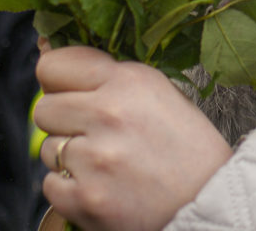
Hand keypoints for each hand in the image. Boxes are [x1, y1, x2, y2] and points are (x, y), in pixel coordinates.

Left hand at [34, 46, 232, 230]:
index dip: (57, 80)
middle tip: (93, 134)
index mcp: (128, 80)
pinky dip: (70, 189)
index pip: (52, 65)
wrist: (212, 202)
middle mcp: (107, 113)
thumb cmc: (188, 148)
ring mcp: (94, 159)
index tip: (67, 91)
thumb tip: (46, 52)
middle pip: (43, 108)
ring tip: (105, 163)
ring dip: (68, 156)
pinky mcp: (85, 198)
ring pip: (46, 148)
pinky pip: (51, 185)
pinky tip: (101, 186)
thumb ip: (107, 76)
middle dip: (63, 121)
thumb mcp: (158, 93)